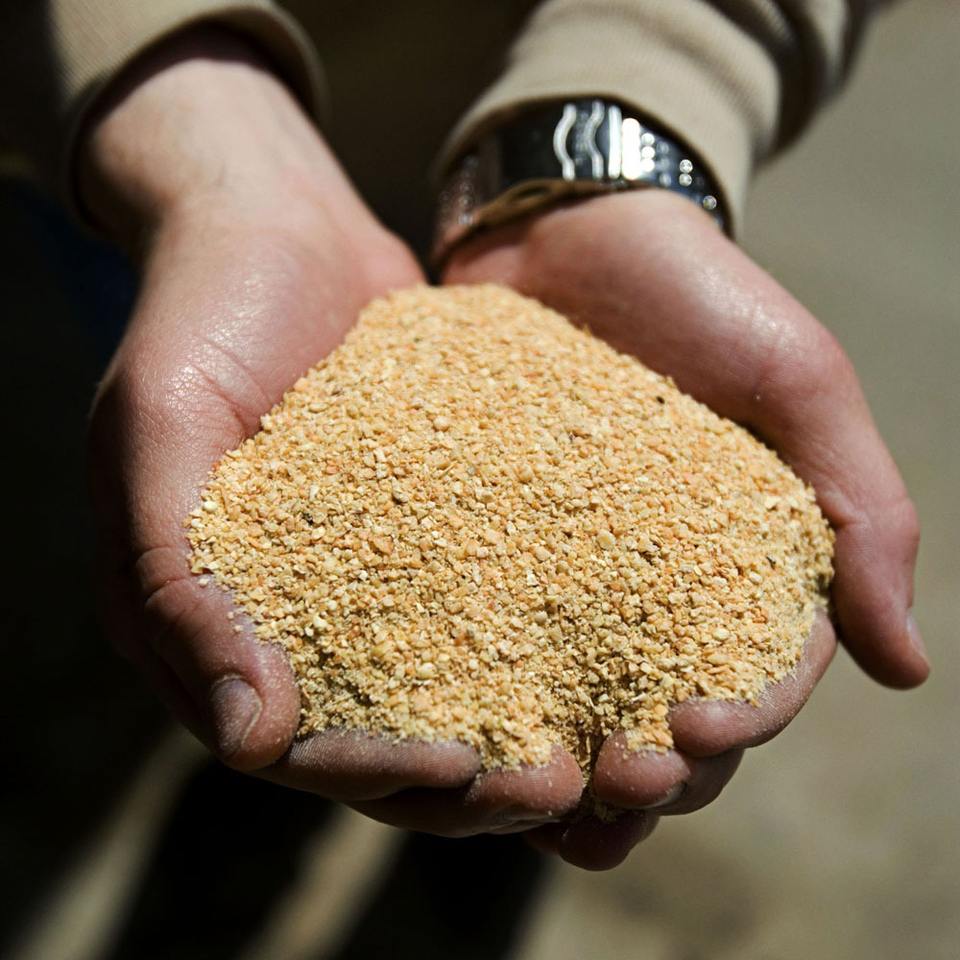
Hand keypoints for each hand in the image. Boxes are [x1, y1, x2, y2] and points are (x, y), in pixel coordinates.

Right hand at [85, 32, 583, 840]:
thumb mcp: (158, 429)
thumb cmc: (198, 315)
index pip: (296, 745)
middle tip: (561, 783)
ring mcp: (373, 577)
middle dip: (473, 780)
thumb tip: (245, 738)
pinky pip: (491, 600)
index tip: (460, 768)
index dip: (373, 771)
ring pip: (453, 691)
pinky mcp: (435, 530)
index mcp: (213, 625)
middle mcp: (296, 620)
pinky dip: (546, 638)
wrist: (275, 226)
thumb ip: (175, 581)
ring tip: (611, 745)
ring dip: (525, 729)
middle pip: (388, 741)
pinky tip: (620, 644)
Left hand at [444, 190, 928, 866]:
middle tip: (610, 779)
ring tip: (526, 799)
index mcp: (739, 571)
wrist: (572, 229)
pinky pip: (474, 630)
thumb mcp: (798, 383)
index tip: (694, 729)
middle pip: (658, 719)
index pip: (756, 682)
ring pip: (568, 703)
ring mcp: (562, 574)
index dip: (737, 724)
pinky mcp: (484, 543)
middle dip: (646, 772)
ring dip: (557, 764)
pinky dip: (468, 690)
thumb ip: (861, 510)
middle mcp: (650, 592)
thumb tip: (907, 668)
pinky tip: (441, 727)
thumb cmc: (701, 296)